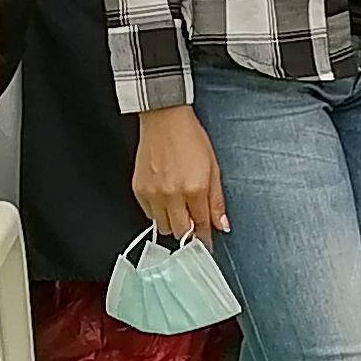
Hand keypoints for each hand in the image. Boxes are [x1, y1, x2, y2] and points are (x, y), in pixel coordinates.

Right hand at [133, 104, 228, 239]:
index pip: (200, 225)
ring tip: (178, 209)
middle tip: (192, 223)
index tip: (206, 241)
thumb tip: (221, 225)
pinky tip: (164, 199)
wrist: (164, 119)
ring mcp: (153, 193)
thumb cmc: (190, 138)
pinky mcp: (139, 189)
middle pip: (180, 232)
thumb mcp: (213, 168)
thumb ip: (216, 200)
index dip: (205, 236)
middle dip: (188, 231)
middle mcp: (172, 195)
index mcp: (194, 189)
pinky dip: (157, 212)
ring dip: (172, 223)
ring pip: (162, 227)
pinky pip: (148, 214)